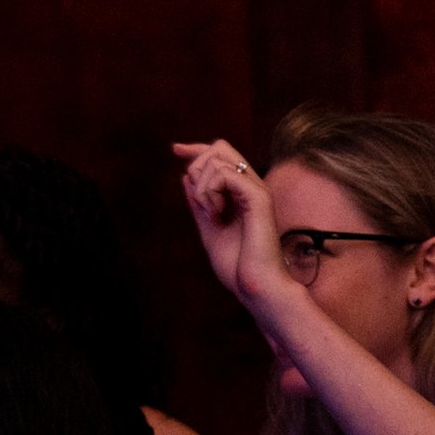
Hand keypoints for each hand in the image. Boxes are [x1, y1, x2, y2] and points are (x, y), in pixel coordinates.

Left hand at [173, 140, 300, 312]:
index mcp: (243, 193)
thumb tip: (185, 176)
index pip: (220, 154)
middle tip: (201, 205)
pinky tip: (216, 213)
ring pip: (218, 159)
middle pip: (218, 148)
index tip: (175, 149)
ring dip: (202, 186)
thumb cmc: (238, 266)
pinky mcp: (258, 198)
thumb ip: (199, 204)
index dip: (195, 149)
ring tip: (211, 213)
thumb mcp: (208, 229)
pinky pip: (224, 174)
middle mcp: (252, 187)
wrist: (256, 286)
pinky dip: (210, 191)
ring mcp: (257, 191)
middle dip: (196, 168)